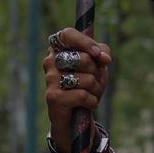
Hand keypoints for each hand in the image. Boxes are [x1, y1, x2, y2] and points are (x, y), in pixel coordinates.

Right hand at [42, 27, 111, 152]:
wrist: (74, 118)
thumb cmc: (85, 87)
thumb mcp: (97, 67)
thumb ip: (102, 53)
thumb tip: (103, 56)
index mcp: (58, 49)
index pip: (67, 34)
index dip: (85, 42)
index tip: (98, 54)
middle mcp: (50, 61)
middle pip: (84, 59)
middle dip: (97, 72)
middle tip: (94, 81)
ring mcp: (50, 79)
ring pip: (86, 79)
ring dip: (96, 89)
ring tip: (90, 94)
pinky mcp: (53, 97)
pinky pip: (83, 95)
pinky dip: (92, 101)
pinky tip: (87, 105)